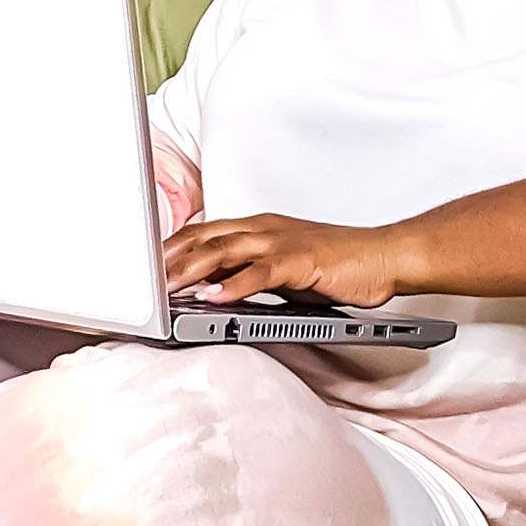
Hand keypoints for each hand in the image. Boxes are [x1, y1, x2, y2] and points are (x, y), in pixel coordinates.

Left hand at [164, 213, 397, 307]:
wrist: (383, 256)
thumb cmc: (337, 264)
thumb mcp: (283, 268)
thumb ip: (248, 273)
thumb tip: (211, 289)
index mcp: (259, 227)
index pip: (204, 232)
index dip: (172, 247)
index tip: (147, 267)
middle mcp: (265, 229)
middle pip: (205, 238)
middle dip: (170, 259)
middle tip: (142, 282)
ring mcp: (282, 242)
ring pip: (225, 251)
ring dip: (192, 270)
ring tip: (167, 289)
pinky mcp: (301, 261)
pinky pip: (261, 273)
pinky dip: (234, 285)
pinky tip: (215, 298)